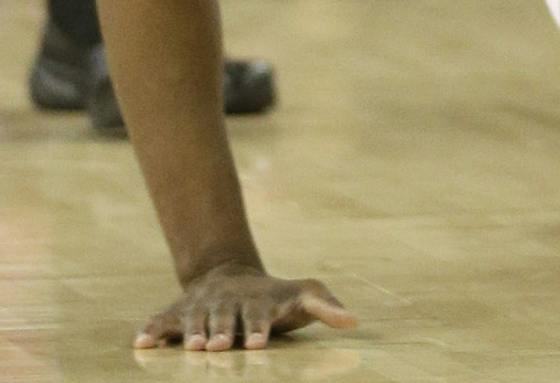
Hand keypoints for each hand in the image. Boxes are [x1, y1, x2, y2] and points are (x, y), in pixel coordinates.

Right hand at [135, 263, 355, 351]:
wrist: (233, 274)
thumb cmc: (275, 297)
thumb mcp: (304, 297)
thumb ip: (327, 308)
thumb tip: (355, 322)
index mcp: (258, 303)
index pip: (260, 316)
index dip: (258, 329)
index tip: (258, 343)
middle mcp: (229, 303)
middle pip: (226, 318)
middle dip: (223, 331)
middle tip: (220, 346)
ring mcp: (203, 306)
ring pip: (197, 319)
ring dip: (194, 332)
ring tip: (195, 347)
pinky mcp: (180, 312)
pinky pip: (163, 320)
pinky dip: (152, 329)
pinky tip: (141, 342)